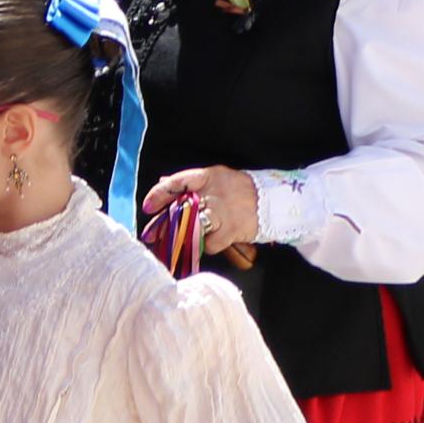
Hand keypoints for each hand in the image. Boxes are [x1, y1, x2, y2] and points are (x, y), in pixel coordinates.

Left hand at [141, 164, 261, 258]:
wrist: (276, 202)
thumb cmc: (243, 191)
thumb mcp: (218, 180)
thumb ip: (192, 183)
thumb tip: (164, 182)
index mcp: (210, 176)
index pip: (179, 182)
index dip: (159, 194)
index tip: (148, 207)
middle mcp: (215, 193)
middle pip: (181, 210)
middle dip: (162, 225)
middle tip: (151, 236)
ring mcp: (223, 212)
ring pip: (192, 229)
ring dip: (180, 239)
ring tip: (173, 246)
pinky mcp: (231, 230)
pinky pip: (210, 243)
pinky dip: (208, 245)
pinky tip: (211, 242)